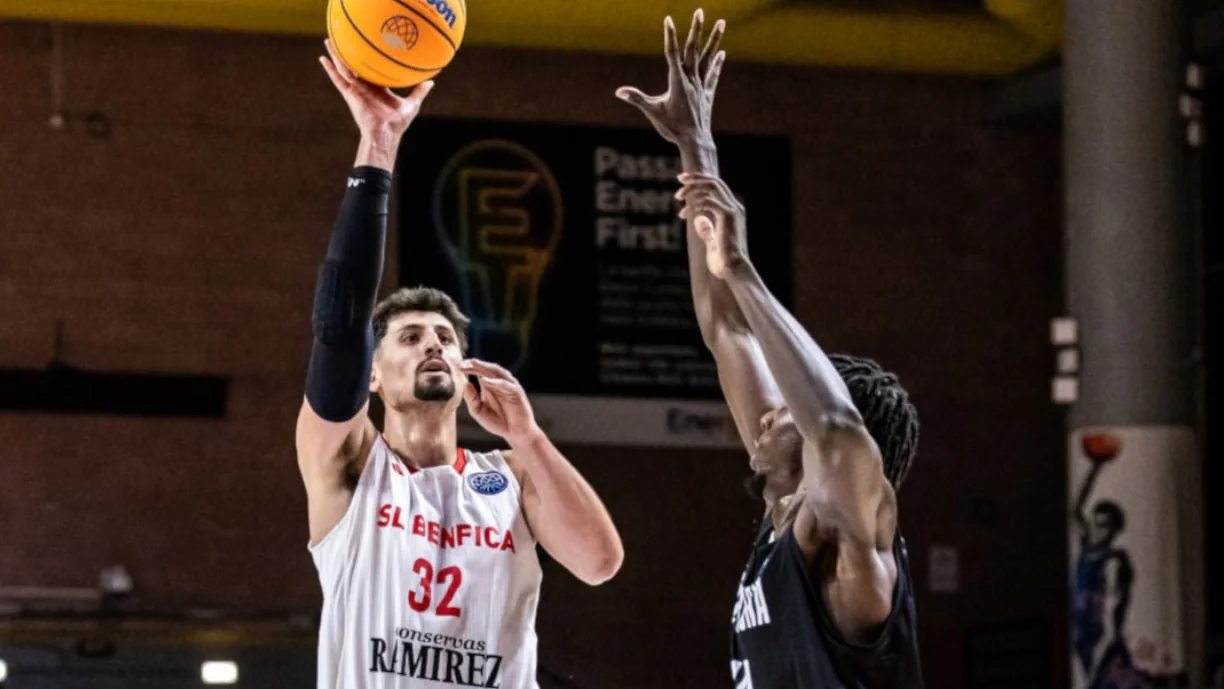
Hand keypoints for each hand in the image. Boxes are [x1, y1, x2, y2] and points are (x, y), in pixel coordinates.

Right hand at [320, 39, 433, 138]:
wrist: (386, 133)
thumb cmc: (398, 123)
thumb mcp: (412, 104)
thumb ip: (419, 92)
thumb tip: (431, 81)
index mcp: (378, 88)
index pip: (372, 70)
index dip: (369, 59)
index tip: (367, 46)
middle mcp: (366, 87)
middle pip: (355, 65)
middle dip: (349, 53)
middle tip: (343, 37)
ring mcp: (356, 90)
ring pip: (344, 68)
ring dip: (336, 55)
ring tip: (329, 40)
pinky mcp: (350, 94)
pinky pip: (338, 79)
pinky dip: (330, 70)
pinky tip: (322, 59)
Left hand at [461, 359, 540, 444]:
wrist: (515, 433)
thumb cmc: (498, 422)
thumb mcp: (478, 411)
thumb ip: (471, 399)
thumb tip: (465, 383)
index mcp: (490, 386)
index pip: (479, 372)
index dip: (469, 368)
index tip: (457, 366)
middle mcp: (500, 383)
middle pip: (487, 369)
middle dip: (475, 365)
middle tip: (462, 363)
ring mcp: (509, 386)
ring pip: (497, 372)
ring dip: (485, 367)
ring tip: (473, 363)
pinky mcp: (517, 392)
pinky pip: (506, 384)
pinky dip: (495, 382)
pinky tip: (484, 380)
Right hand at [615, 9, 725, 145]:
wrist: (695, 142)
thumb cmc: (672, 128)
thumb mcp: (652, 112)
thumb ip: (637, 99)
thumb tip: (619, 91)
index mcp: (677, 81)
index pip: (672, 53)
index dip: (670, 35)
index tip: (669, 19)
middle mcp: (691, 80)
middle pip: (694, 49)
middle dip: (696, 29)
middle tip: (700, 10)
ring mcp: (701, 86)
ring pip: (708, 58)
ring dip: (714, 40)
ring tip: (721, 22)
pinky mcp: (707, 94)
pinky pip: (713, 75)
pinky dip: (717, 63)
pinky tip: (722, 53)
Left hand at [677, 172, 747, 278]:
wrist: (732, 269)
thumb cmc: (722, 261)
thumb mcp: (712, 242)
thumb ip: (707, 230)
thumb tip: (698, 220)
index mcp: (732, 211)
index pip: (717, 187)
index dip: (700, 180)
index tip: (683, 180)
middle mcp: (734, 207)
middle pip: (715, 182)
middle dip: (696, 177)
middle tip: (679, 179)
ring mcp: (732, 210)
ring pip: (711, 187)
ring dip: (692, 189)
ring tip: (677, 197)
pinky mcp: (727, 216)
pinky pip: (708, 201)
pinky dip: (693, 204)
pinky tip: (683, 214)